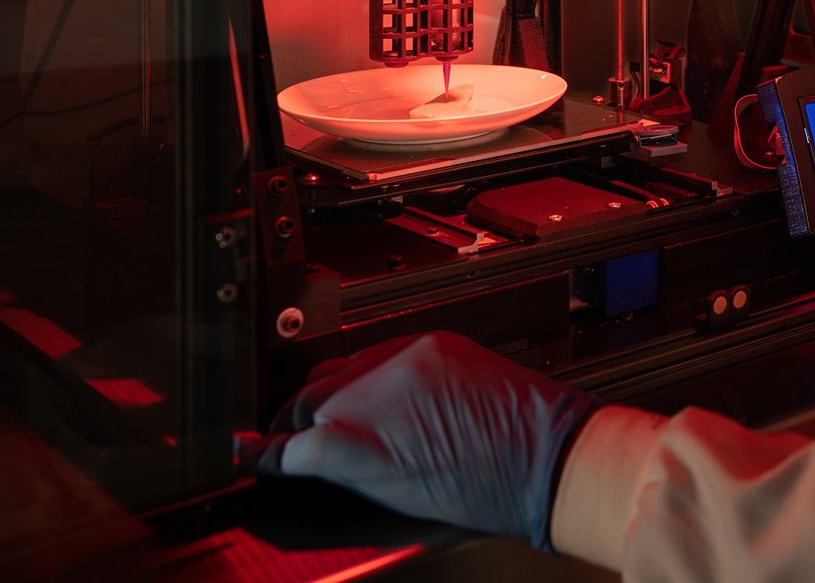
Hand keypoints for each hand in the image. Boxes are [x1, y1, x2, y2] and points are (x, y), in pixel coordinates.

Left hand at [247, 331, 597, 551]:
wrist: (552, 457)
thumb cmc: (534, 436)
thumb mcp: (482, 390)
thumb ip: (431, 392)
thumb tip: (397, 420)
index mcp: (427, 347)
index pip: (360, 360)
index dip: (341, 389)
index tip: (330, 405)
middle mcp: (394, 363)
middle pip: (326, 379)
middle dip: (310, 409)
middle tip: (298, 432)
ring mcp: (372, 401)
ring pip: (307, 408)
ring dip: (297, 433)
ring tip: (287, 452)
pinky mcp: (357, 444)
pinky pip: (294, 449)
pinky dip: (273, 459)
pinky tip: (263, 467)